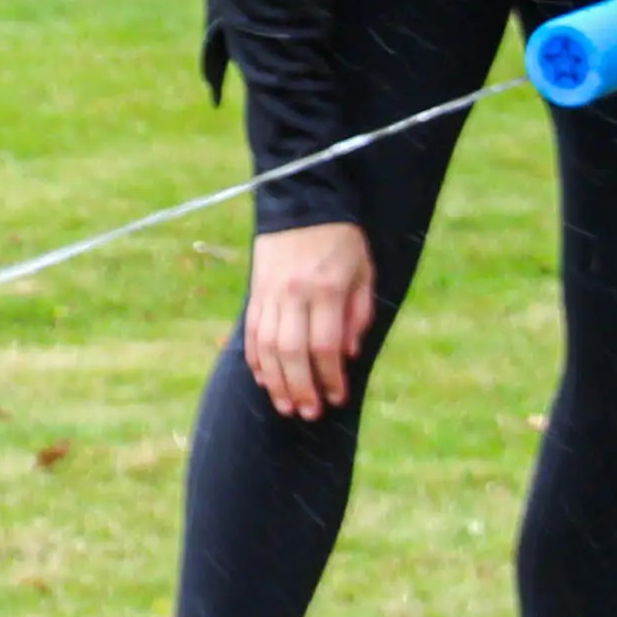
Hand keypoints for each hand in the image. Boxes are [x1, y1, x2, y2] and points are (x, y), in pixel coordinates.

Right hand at [242, 222, 380, 418]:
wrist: (303, 202)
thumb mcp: (364, 272)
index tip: (337, 398)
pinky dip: (256, 359)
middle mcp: (295, 293)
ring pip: (268, 347)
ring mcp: (271, 293)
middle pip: (293, 353)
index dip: (331, 377)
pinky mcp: (256, 291)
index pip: (326, 345)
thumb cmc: (343, 241)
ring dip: (276, 382)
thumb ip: (359, 314)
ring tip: (286, 406)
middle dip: (302, 388)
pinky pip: (252, 332)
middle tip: (310, 413)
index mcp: (327, 289)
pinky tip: (263, 379)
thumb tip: (347, 354)